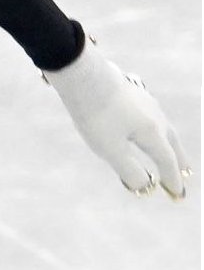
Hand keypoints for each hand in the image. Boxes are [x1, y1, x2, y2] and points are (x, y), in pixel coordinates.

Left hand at [44, 35, 191, 200]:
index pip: (167, 161)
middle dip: (179, 161)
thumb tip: (146, 187)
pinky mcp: (132, 92)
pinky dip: (155, 128)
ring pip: (164, 126)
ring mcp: (145, 101)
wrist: (82, 74)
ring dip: (169, 143)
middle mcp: (155, 116)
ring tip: (170, 151)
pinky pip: (151, 115)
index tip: (177, 195)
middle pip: (172, 143)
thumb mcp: (110, 149)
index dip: (172, 179)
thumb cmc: (95, 114)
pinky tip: (147, 124)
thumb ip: (130, 170)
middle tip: (186, 175)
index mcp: (153, 132)